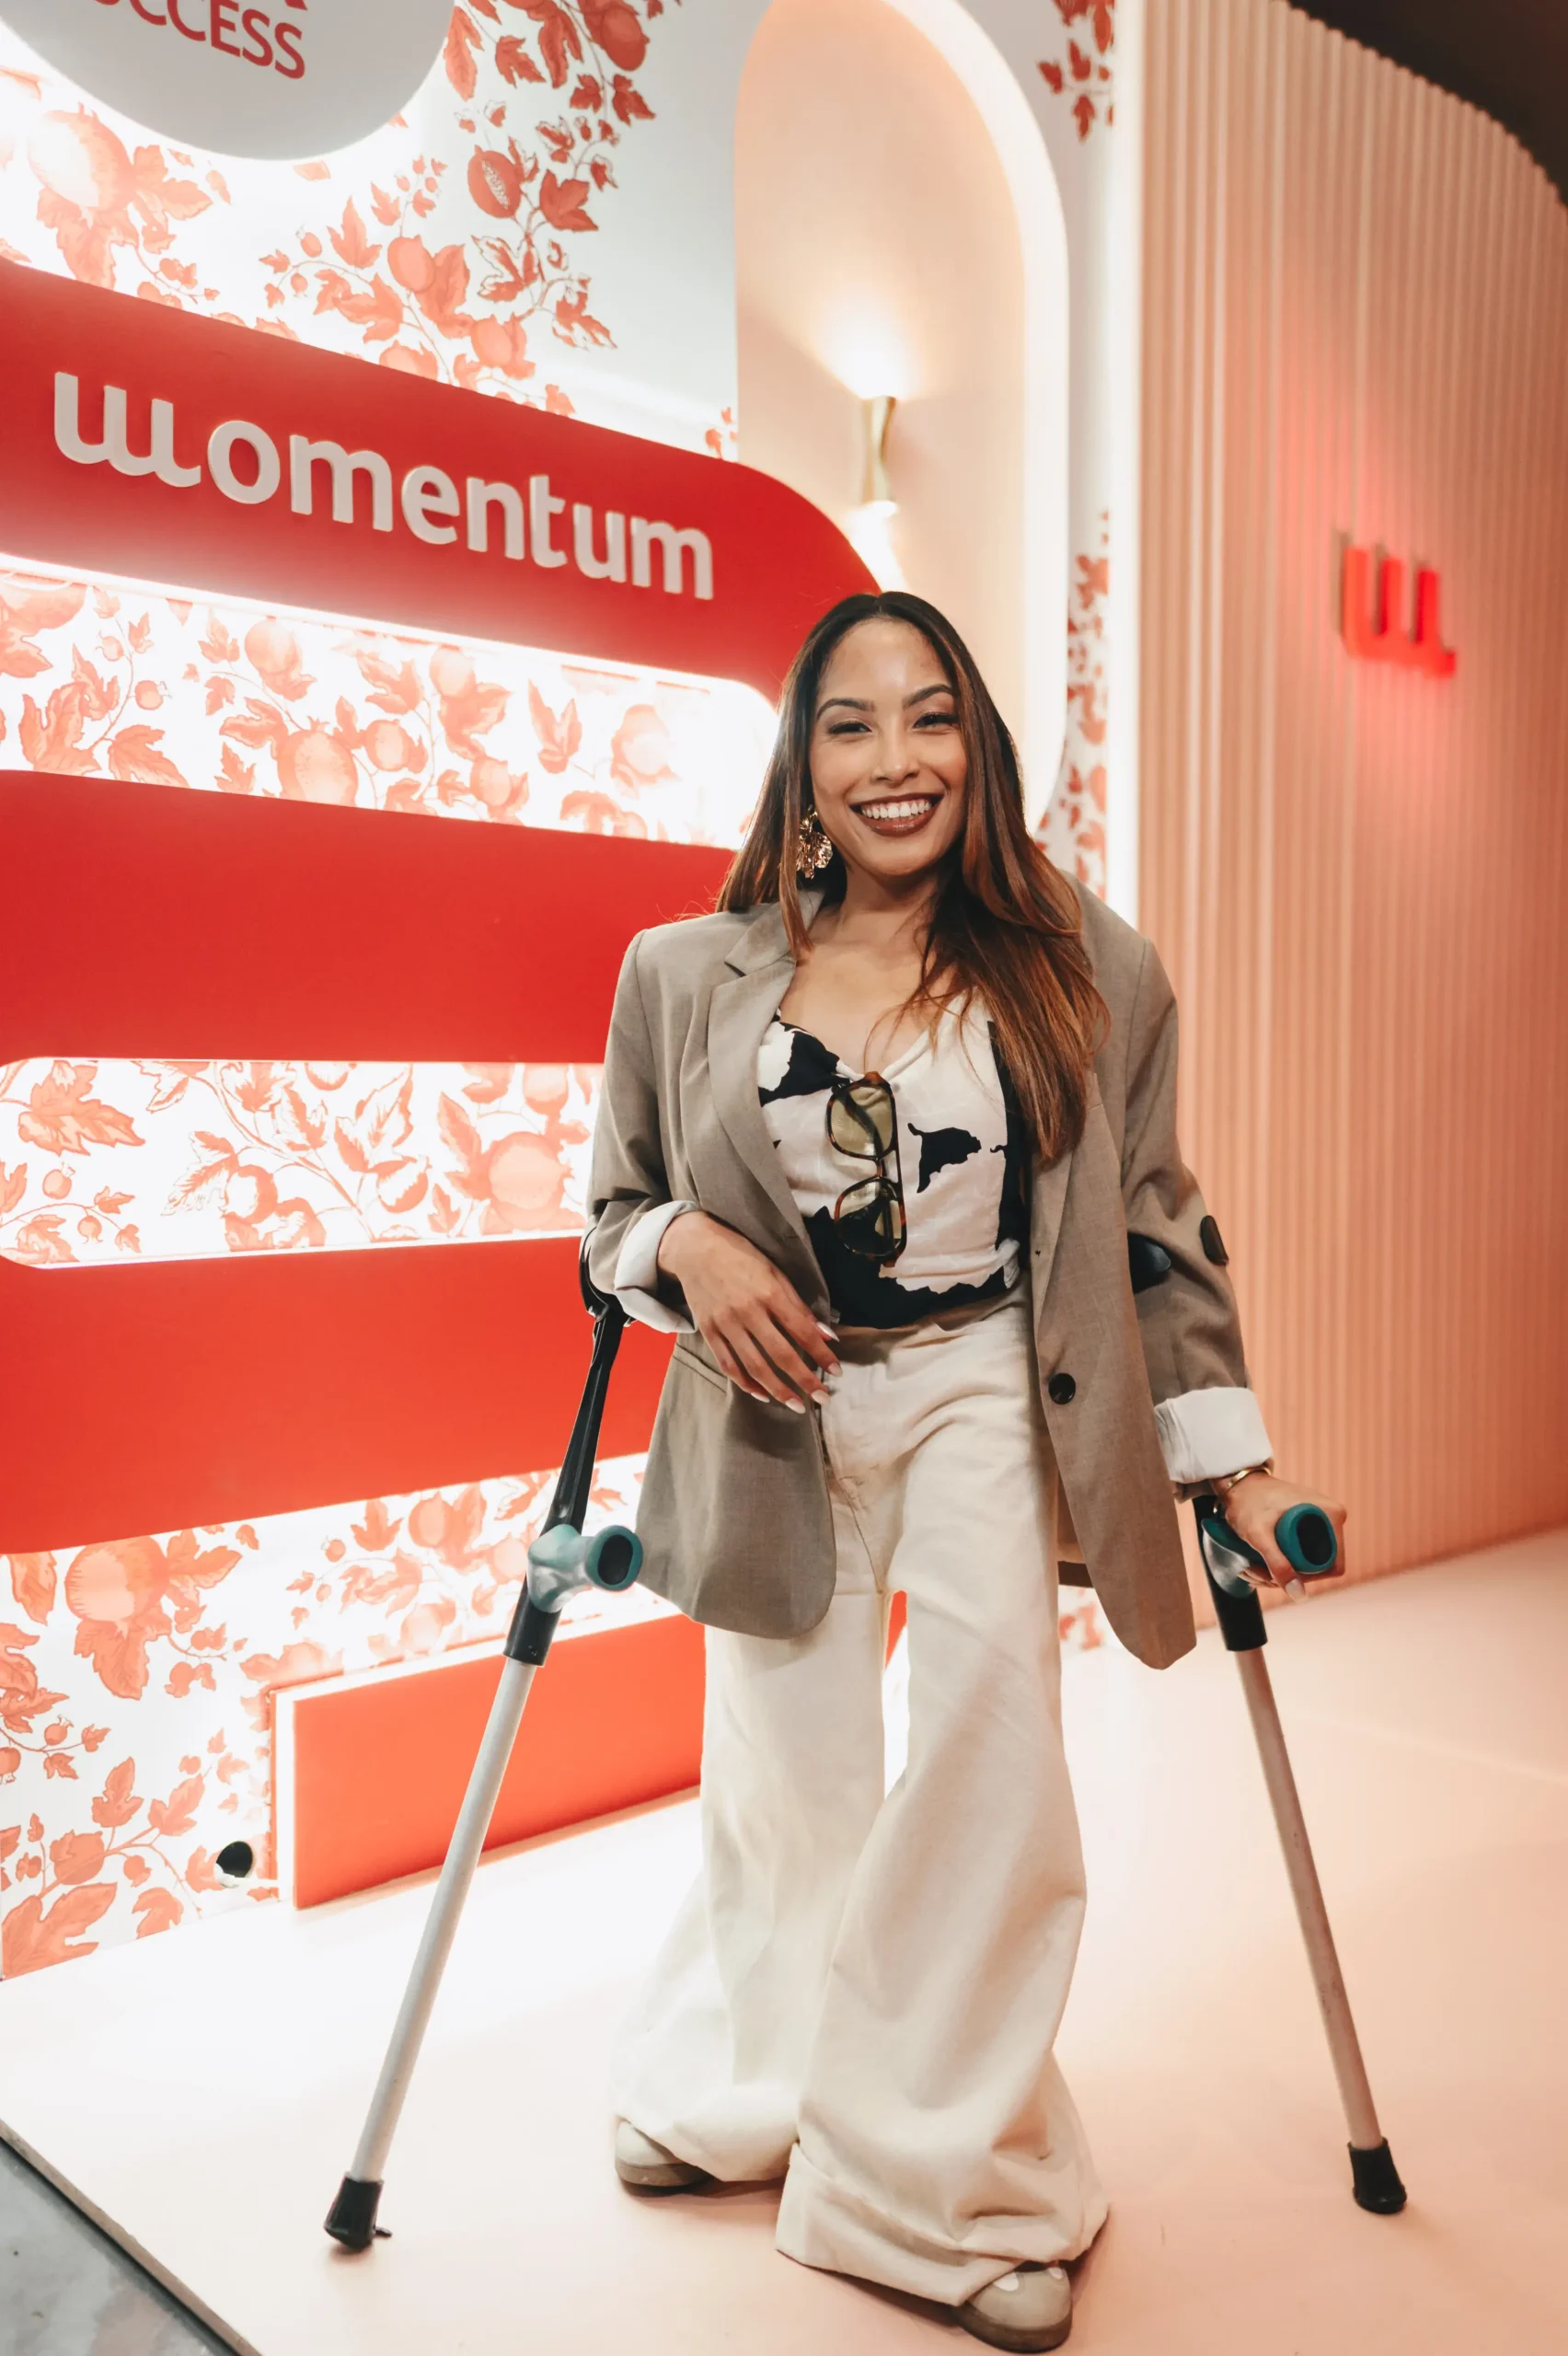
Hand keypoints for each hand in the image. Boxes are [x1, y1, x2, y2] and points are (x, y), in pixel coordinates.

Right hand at [657, 1210, 839, 1411]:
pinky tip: (762, 1393)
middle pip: (781, 1354)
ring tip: (796, 1404)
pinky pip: (728, 1365)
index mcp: (769, 1292)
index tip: (837, 1372)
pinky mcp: (708, 1332)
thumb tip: (825, 1334)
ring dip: (778, 1389)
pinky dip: (746, 1383)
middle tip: (822, 1397)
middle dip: (805, 1379)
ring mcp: (726, 1323)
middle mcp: (748, 1311)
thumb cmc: (741, 1257)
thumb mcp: (775, 1273)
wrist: (695, 1248)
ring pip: (755, 1366)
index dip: (821, 1354)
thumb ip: (798, 1306)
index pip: (802, 1330)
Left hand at [1219, 1471, 1347, 1597]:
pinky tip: (1254, 1564)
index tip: (1277, 1574)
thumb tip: (1300, 1596)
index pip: (1332, 1564)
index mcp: (1331, 1515)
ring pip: (1305, 1565)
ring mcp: (1319, 1524)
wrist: (1237, 1484)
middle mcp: (1330, 1519)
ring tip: (1249, 1567)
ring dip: (1276, 1574)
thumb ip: (1278, 1564)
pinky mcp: (1306, 1528)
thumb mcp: (1259, 1534)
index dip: (1307, 1578)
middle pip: (1317, 1567)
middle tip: (1255, 1573)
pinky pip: (1298, 1555)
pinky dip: (1276, 1565)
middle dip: (1285, 1577)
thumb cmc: (1247, 1502)